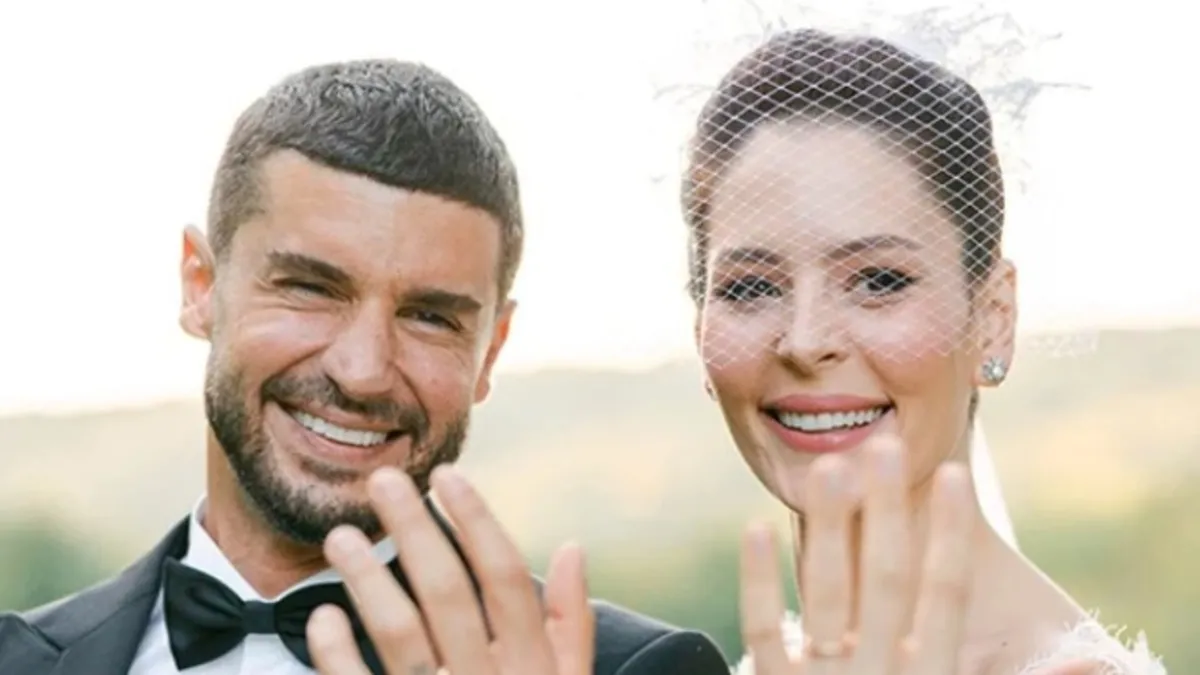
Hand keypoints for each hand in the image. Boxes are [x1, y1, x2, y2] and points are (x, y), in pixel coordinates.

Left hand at [306, 465, 594, 674]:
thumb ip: (571, 623)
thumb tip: (571, 546)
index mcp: (532, 666)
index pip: (505, 576)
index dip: (476, 521)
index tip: (448, 476)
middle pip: (446, 592)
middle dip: (414, 530)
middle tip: (382, 481)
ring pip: (399, 635)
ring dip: (369, 581)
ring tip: (339, 537)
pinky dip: (337, 656)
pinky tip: (322, 617)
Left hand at [739, 435, 976, 674]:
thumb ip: (997, 664)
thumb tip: (1068, 653)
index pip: (947, 597)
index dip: (952, 536)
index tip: (955, 474)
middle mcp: (880, 674)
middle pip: (886, 580)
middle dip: (887, 511)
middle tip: (885, 445)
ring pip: (825, 593)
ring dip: (828, 526)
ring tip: (828, 466)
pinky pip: (763, 633)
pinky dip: (758, 581)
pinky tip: (756, 528)